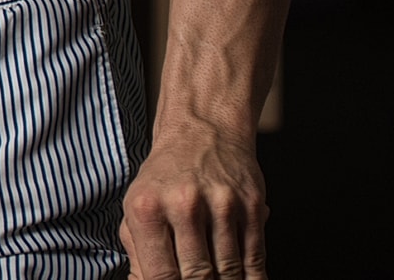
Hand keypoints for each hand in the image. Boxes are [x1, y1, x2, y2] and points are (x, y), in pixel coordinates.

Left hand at [119, 122, 270, 278]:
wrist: (202, 129)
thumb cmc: (166, 176)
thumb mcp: (138, 209)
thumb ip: (139, 255)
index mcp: (147, 209)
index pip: (161, 276)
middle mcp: (184, 205)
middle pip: (198, 277)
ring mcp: (221, 204)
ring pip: (229, 271)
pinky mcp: (251, 205)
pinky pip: (254, 258)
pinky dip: (251, 278)